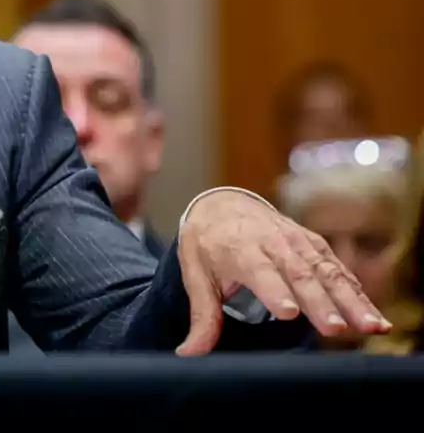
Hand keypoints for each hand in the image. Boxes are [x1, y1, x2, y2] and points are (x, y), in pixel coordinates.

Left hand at [176, 190, 391, 355]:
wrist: (223, 205)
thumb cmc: (207, 244)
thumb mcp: (196, 275)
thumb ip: (201, 316)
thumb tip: (187, 355)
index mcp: (240, 248)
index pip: (258, 270)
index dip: (274, 290)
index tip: (287, 312)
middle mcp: (273, 243)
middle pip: (299, 273)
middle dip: (319, 302)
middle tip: (335, 329)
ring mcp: (298, 242)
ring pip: (327, 272)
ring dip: (350, 299)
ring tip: (370, 326)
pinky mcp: (315, 246)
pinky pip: (338, 270)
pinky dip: (357, 292)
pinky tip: (373, 315)